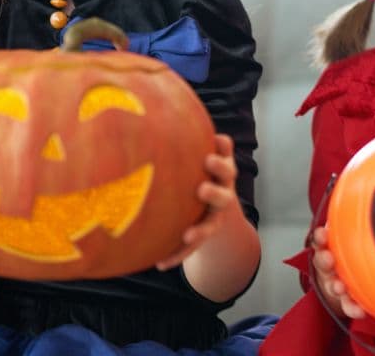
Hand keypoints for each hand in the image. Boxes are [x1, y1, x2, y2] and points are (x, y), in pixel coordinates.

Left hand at [157, 134, 241, 269]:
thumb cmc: (196, 175)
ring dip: (201, 230)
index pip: (225, 163)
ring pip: (211, 224)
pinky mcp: (202, 237)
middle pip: (225, 192)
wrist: (212, 212)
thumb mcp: (196, 160)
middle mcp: (222, 194)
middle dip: (215, 191)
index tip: (210, 151)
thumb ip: (186, 142)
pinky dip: (178, 256)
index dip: (221, 157)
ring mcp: (214, 217)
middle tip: (202, 188)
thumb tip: (149, 111)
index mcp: (220, 173)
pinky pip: (191, 250)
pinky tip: (161, 263)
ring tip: (189, 234)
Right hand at [312, 226, 364, 319]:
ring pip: (332, 284)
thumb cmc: (350, 250)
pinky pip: (348, 306)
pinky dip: (353, 308)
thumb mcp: (348, 234)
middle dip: (325, 260)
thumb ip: (352, 218)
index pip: (322, 241)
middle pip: (323, 262)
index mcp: (330, 248)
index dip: (321, 238)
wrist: (347, 282)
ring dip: (335, 285)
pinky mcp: (345, 301)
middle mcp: (330, 266)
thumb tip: (367, 183)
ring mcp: (335, 283)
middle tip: (329, 260)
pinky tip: (361, 310)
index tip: (323, 235)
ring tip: (340, 287)